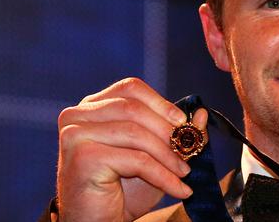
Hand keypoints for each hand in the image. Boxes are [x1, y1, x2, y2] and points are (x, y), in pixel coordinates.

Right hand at [56, 78, 207, 220]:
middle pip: (134, 109)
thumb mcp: (156, 156)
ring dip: (168, 156)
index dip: (161, 103)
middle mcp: (77, 115)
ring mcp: (76, 134)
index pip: (130, 88)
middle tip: (190, 152)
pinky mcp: (83, 157)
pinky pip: (136, 160)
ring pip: (136, 134)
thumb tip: (202, 113)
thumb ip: (176, 133)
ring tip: (185, 174)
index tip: (183, 122)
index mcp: (92, 107)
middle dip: (168, 132)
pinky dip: (163, 175)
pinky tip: (178, 189)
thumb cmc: (124, 189)